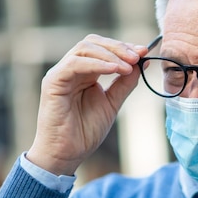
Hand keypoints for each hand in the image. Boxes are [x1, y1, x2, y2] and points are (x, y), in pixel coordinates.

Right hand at [26, 34, 147, 175]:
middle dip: (118, 47)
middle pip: (93, 43)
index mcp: (84, 73)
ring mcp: (61, 73)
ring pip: (84, 49)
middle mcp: (71, 69)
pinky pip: (74, 64)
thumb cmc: (84, 132)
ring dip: (110, 54)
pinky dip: (96, 63)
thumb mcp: (112, 103)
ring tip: (128, 65)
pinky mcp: (53, 82)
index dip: (124, 47)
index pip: (103, 49)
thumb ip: (124, 84)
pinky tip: (113, 70)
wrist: (66, 154)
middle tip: (138, 56)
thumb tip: (141, 64)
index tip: (144, 52)